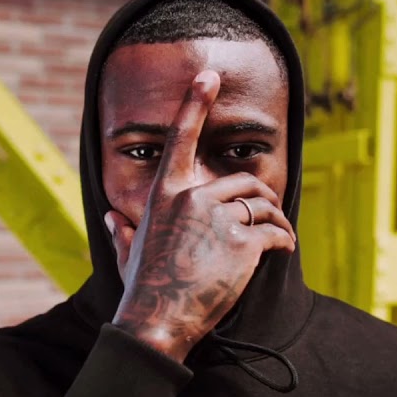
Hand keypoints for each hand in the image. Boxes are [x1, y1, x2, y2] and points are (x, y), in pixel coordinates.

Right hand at [106, 70, 296, 361]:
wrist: (157, 321)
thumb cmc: (142, 289)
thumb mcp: (127, 253)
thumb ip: (123, 230)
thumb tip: (111, 218)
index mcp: (165, 194)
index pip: (181, 137)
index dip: (195, 102)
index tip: (208, 75)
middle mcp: (192, 198)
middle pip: (240, 182)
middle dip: (260, 198)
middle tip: (269, 216)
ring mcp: (218, 220)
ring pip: (262, 205)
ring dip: (276, 219)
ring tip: (280, 236)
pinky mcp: (243, 244)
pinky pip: (275, 231)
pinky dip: (285, 239)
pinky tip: (284, 250)